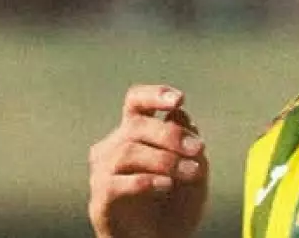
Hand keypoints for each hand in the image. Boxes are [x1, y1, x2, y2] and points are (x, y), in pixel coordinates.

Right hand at [88, 85, 209, 237]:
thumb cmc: (175, 204)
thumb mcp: (195, 169)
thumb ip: (190, 142)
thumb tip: (179, 115)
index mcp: (136, 134)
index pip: (136, 102)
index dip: (154, 95)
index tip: (179, 99)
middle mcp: (114, 148)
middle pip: (135, 125)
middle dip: (170, 134)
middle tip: (198, 148)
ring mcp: (103, 174)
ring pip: (127, 151)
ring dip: (164, 160)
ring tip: (190, 173)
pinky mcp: (100, 201)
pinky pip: (115, 183)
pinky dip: (144, 181)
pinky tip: (166, 185)